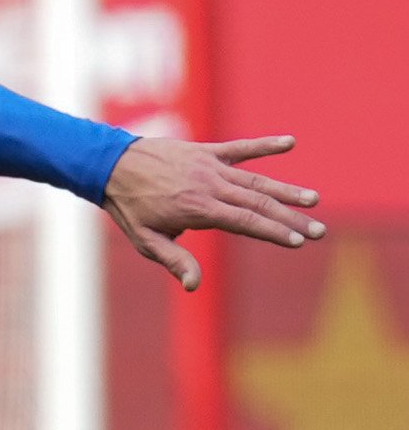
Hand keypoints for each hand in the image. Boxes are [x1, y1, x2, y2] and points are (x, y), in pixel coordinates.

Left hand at [102, 134, 322, 290]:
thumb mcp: (146, 240)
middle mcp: (210, 186)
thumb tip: (194, 286)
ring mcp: (210, 166)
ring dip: (286, 190)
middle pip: (258, 203)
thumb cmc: (129, 207)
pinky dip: (265, 145)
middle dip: (291, 218)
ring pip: (256, 180)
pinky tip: (290, 143)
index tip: (298, 241)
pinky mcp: (206, 151)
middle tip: (319, 230)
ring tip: (313, 199)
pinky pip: (240, 147)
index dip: (273, 231)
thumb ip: (174, 260)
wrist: (110, 165)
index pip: (245, 222)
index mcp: (198, 209)